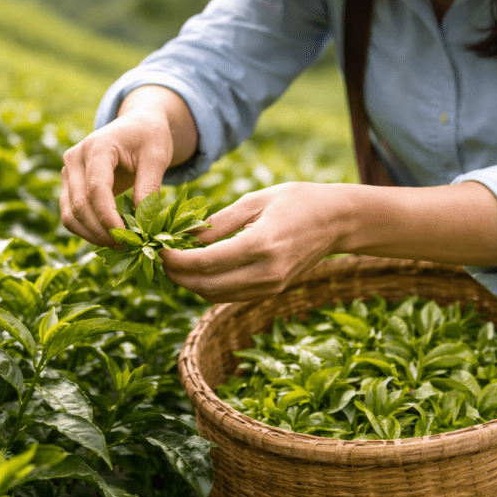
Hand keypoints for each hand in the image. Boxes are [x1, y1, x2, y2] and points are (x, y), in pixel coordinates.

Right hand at [59, 86, 197, 247]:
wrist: (137, 124)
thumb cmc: (149, 137)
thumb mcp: (157, 157)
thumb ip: (149, 186)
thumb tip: (142, 222)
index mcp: (97, 146)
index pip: (96, 188)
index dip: (108, 217)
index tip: (126, 236)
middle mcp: (75, 158)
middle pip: (78, 205)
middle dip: (100, 230)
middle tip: (125, 246)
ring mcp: (68, 172)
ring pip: (69, 214)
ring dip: (90, 235)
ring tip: (117, 245)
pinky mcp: (69, 185)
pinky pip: (70, 214)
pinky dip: (86, 230)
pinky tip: (108, 237)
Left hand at [160, 182, 347, 302]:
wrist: (337, 221)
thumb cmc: (297, 201)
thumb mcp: (255, 200)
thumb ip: (218, 222)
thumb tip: (184, 238)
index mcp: (262, 245)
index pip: (207, 262)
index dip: (177, 260)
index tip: (159, 249)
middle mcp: (267, 272)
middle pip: (207, 286)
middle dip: (177, 275)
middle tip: (161, 259)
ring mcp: (271, 286)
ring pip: (216, 296)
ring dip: (190, 284)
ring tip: (175, 264)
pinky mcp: (272, 291)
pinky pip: (231, 296)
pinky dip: (209, 287)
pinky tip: (198, 270)